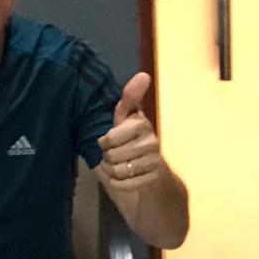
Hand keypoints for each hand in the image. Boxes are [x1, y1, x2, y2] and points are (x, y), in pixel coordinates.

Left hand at [97, 72, 165, 190]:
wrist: (154, 173)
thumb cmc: (133, 142)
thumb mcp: (127, 118)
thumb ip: (130, 98)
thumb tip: (144, 75)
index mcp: (142, 123)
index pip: (110, 138)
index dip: (103, 143)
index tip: (108, 141)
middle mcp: (152, 140)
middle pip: (112, 155)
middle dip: (108, 159)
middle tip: (115, 157)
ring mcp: (155, 160)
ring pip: (118, 171)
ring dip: (112, 172)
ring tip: (119, 167)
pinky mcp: (155, 178)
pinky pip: (124, 184)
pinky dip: (118, 184)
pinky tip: (124, 179)